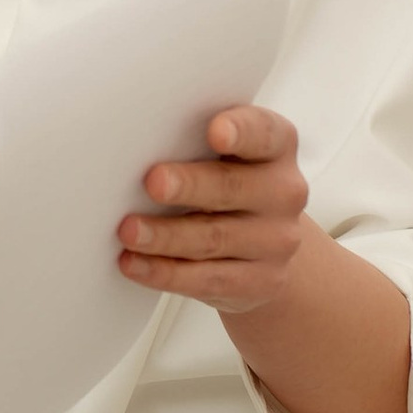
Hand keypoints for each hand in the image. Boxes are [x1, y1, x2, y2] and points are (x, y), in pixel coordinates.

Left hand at [119, 103, 307, 313]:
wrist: (264, 246)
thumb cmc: (229, 184)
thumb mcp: (224, 156)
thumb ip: (193, 143)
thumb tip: (136, 145)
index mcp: (275, 147)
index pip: (263, 133)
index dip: (241, 131)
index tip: (216, 131)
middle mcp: (282, 192)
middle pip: (232, 187)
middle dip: (189, 185)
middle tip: (153, 183)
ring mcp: (276, 240)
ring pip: (214, 238)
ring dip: (166, 235)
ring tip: (130, 231)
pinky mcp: (262, 281)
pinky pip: (207, 279)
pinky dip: (165, 272)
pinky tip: (134, 263)